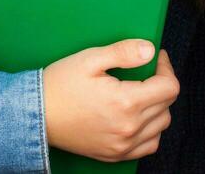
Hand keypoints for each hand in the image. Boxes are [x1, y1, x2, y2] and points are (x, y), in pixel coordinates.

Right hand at [42, 39, 178, 161]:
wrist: (35, 114)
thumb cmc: (59, 85)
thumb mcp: (88, 59)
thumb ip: (122, 52)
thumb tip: (150, 50)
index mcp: (126, 102)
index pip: (169, 87)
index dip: (166, 68)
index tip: (157, 59)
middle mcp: (130, 127)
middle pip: (167, 105)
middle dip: (161, 84)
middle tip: (145, 72)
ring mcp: (124, 144)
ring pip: (161, 125)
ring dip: (157, 108)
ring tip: (139, 94)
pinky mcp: (116, 154)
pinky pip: (150, 145)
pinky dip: (150, 131)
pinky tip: (136, 118)